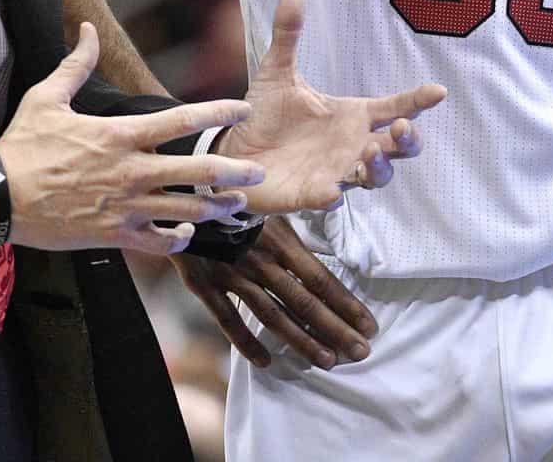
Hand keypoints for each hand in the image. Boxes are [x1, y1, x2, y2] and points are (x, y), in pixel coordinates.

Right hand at [0, 22, 265, 254]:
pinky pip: (157, 243)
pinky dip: (178, 240)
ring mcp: (124, 207)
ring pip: (184, 211)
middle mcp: (129, 172)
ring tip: (237, 205)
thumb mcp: (47, 97)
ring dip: (216, 209)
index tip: (244, 107)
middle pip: (196, 172)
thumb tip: (88, 29)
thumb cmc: (23, 145)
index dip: (218, 111)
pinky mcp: (113, 235)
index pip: (181, 119)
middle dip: (234, 171)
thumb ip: (76, 64)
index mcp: (119, 135)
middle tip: (260, 170)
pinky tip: (189, 234)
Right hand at [171, 214, 378, 370]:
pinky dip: (246, 342)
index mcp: (280, 240)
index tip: (368, 325)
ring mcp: (232, 275)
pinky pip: (228, 319)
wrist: (183, 191)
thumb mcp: (270, 205)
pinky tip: (265, 361)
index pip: (320, 279)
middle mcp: (260, 261)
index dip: (346, 304)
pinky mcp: (205, 284)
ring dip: (301, 341)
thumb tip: (330, 236)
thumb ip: (294, 229)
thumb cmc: (234, 197)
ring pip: (273, 315)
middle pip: (304, 302)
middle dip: (335, 330)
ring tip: (326, 361)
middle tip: (360, 352)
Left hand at [219, 0, 445, 215]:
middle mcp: (350, 145)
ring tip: (369, 153)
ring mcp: (334, 172)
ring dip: (378, 167)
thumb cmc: (264, 112)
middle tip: (403, 128)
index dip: (417, 101)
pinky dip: (332, 196)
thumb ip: (288, 31)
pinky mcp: (308, 194)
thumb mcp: (276, 69)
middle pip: (398, 149)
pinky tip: (332, 190)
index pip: (394, 107)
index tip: (438, 90)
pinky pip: (328, 199)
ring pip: (374, 177)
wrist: (233, 148)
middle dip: (408, 141)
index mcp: (350, 115)